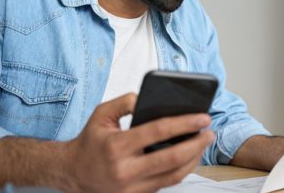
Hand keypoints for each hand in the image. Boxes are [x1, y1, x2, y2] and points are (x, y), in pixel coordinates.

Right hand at [65, 93, 214, 192]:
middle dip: (196, 144)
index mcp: (116, 147)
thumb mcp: (101, 114)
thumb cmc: (90, 141)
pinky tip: (191, 156)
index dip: (184, 123)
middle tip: (210, 132)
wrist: (73, 174)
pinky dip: (183, 169)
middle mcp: (125, 170)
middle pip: (172, 158)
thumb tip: (148, 98)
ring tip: (204, 143)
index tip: (202, 117)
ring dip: (194, 159)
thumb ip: (124, 102)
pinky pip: (167, 183)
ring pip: (174, 175)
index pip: (157, 132)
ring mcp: (132, 187)